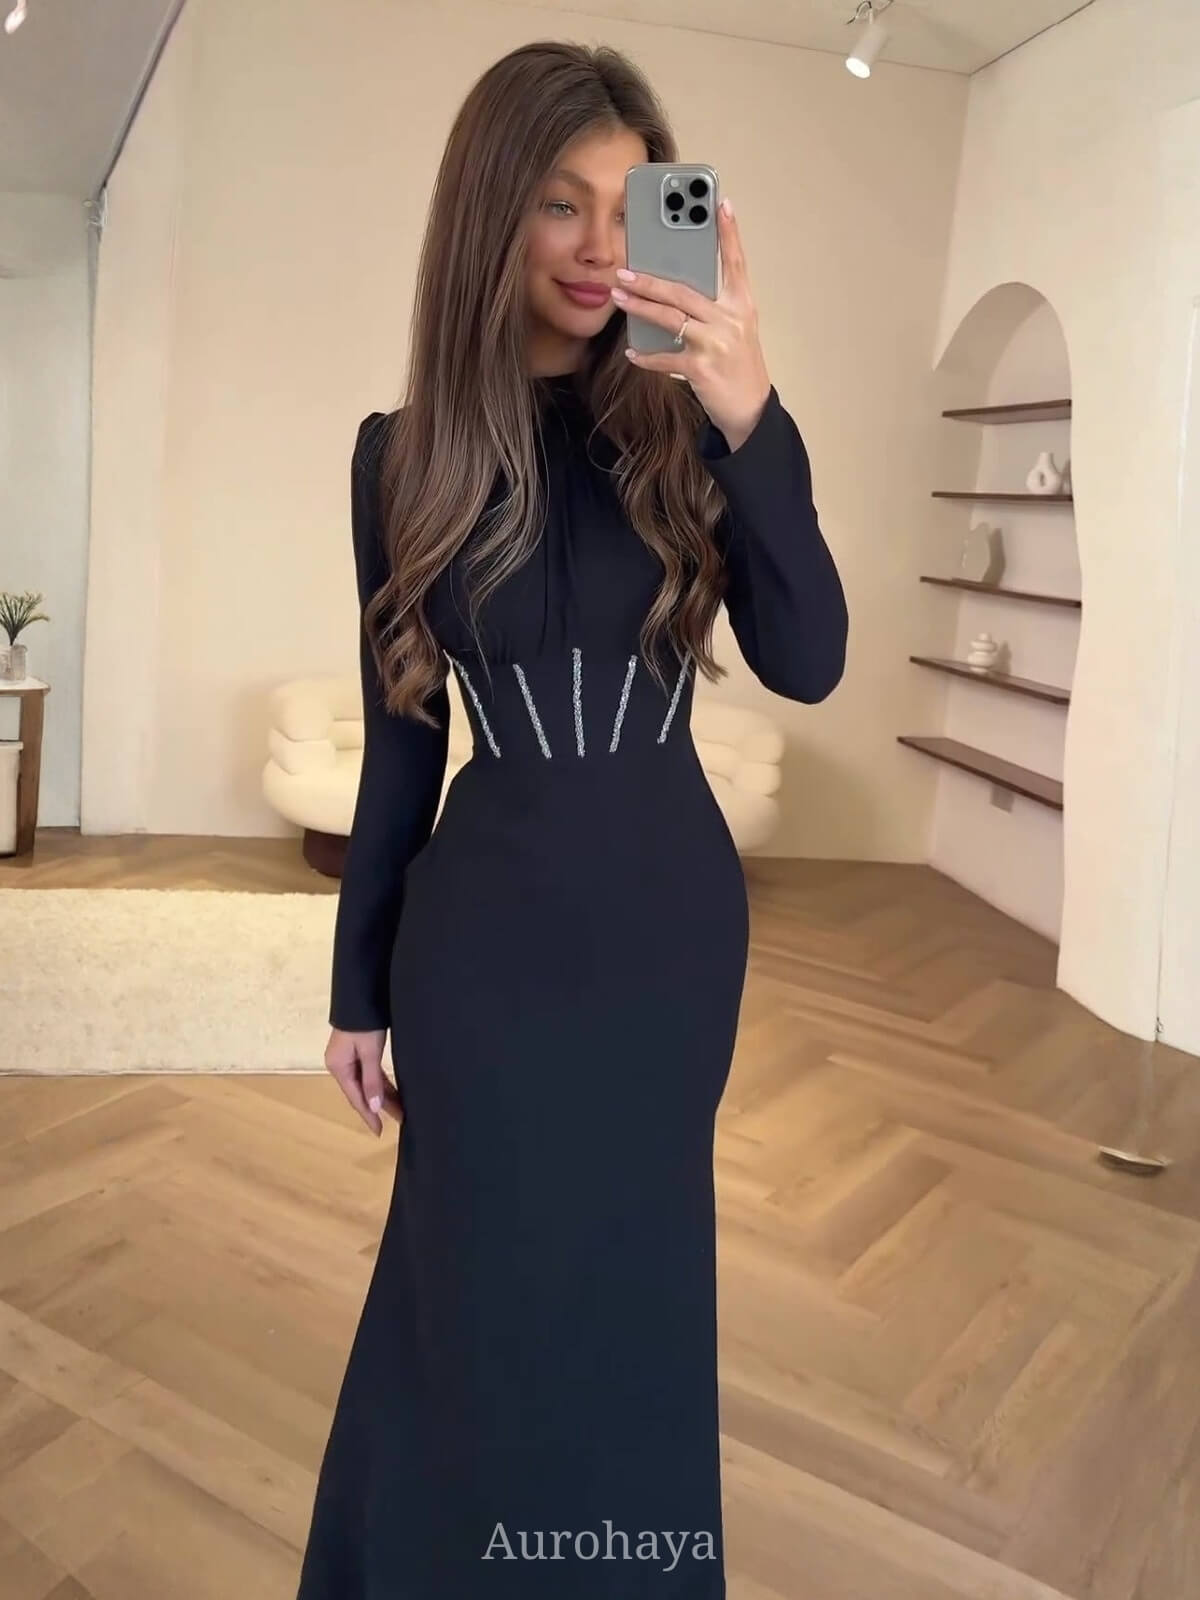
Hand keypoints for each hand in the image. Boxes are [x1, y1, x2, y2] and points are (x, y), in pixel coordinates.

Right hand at [325, 1027, 403, 1136]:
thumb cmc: (364, 1022)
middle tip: (400, 1120)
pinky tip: (393, 1093)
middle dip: (380, 1106)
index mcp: (338, 1067)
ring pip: (368, 1083)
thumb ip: (372, 1080)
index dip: (368, 1115)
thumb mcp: (370, 1052)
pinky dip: (382, 1083)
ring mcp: (349, 1058)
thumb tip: (375, 1107)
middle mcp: (341, 1065)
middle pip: (361, 1092)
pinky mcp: (358, 1051)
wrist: (362, 993)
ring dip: (383, 1095)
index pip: (355, 1097)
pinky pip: (370, 1073)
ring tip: (401, 1110)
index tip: (379, 1132)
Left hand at [613, 197, 771, 449]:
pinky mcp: (702, 369)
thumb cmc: (738, 365)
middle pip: (684, 291)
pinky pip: (666, 358)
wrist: (750, 409)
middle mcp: (731, 319)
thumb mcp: (735, 329)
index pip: (735, 262)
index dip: (729, 233)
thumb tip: (673, 288)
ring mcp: (716, 344)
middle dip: (650, 279)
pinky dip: (646, 357)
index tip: (720, 203)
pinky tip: (632, 353)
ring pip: (670, 318)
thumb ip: (713, 306)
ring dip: (640, 306)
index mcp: (742, 305)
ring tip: (618, 296)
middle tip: (623, 269)